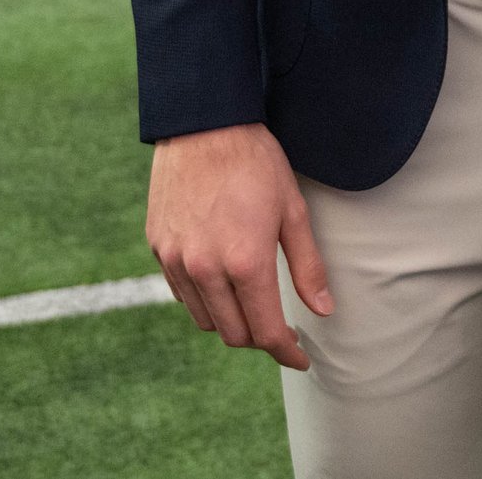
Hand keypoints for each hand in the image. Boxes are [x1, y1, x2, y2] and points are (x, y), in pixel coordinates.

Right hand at [147, 122, 331, 368]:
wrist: (203, 124)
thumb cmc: (256, 163)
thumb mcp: (293, 210)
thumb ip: (307, 266)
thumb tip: (323, 310)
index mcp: (245, 262)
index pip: (266, 331)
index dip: (286, 352)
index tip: (300, 357)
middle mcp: (206, 269)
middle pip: (234, 334)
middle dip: (260, 338)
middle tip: (279, 326)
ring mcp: (177, 260)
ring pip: (205, 319)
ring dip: (230, 320)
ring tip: (251, 301)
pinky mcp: (158, 248)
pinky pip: (182, 293)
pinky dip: (204, 298)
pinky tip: (221, 280)